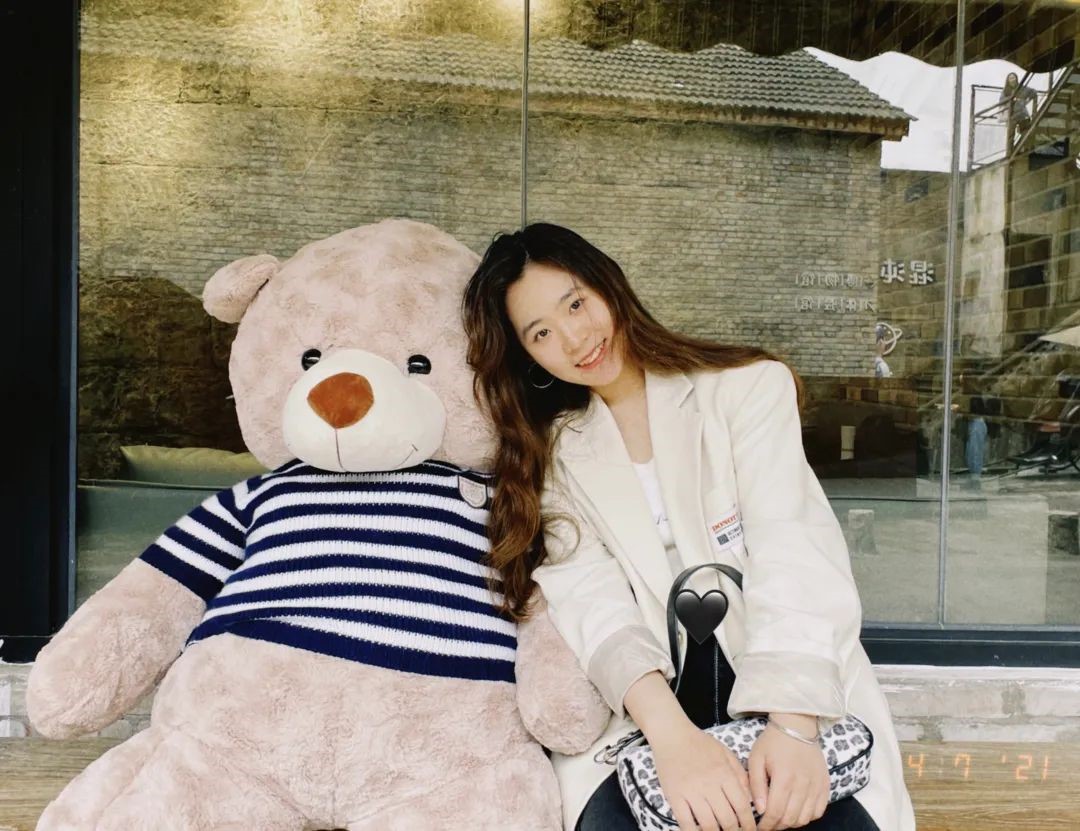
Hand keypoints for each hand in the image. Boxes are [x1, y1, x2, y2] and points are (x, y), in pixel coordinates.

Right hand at [651, 721, 756, 830]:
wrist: (672, 734)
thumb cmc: (700, 743)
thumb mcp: (725, 753)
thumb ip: (740, 774)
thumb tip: (750, 798)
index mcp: (724, 774)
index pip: (742, 806)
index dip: (749, 823)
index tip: (750, 830)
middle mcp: (709, 785)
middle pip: (727, 820)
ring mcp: (690, 792)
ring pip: (708, 825)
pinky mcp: (674, 796)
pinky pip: (685, 822)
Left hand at [749, 714, 828, 829]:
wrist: (796, 726)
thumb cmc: (772, 742)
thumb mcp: (756, 759)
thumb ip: (756, 785)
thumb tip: (760, 810)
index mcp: (784, 777)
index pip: (775, 812)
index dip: (766, 825)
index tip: (759, 828)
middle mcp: (803, 784)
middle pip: (790, 818)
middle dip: (777, 826)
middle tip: (768, 823)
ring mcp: (817, 785)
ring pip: (805, 818)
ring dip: (791, 822)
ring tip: (781, 817)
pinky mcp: (825, 784)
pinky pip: (819, 811)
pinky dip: (807, 816)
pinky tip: (796, 810)